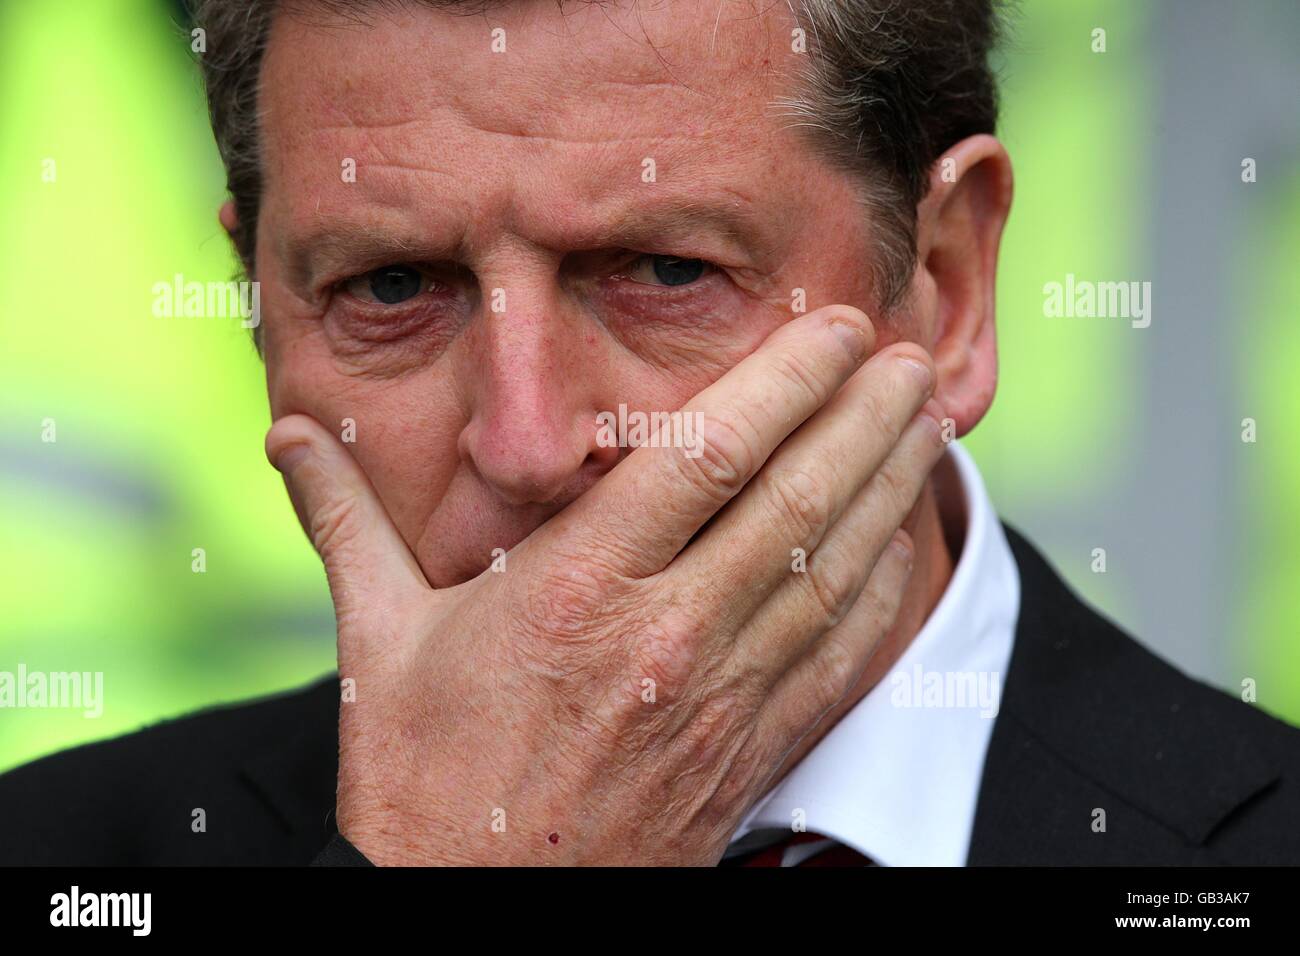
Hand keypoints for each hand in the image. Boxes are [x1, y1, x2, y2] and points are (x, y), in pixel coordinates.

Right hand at [265, 304, 944, 864]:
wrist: (475, 915)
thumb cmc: (424, 781)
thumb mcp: (374, 644)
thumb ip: (346, 523)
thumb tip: (286, 434)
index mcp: (576, 590)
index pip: (706, 454)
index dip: (783, 380)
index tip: (829, 329)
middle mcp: (665, 635)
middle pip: (793, 500)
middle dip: (863, 416)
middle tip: (907, 353)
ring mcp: (719, 698)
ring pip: (832, 571)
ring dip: (890, 487)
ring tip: (929, 421)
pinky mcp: (748, 752)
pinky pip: (839, 661)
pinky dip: (881, 593)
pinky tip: (903, 544)